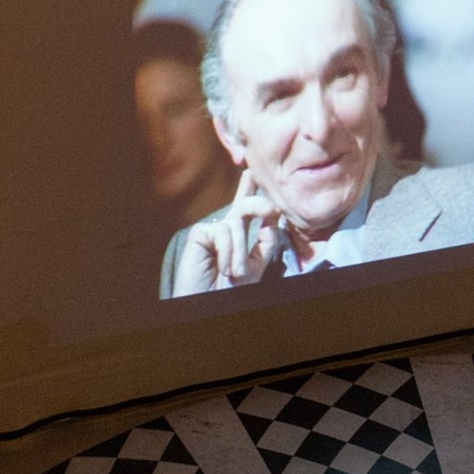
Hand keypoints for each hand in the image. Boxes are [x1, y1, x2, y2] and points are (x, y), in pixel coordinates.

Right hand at [171, 168, 283, 294]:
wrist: (209, 303)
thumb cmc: (232, 288)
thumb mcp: (257, 265)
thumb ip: (266, 240)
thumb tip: (274, 214)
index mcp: (240, 234)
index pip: (248, 207)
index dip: (250, 187)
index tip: (253, 171)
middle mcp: (227, 227)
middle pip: (245, 204)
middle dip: (259, 203)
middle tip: (271, 209)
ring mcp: (213, 229)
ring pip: (237, 223)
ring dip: (240, 252)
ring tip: (235, 273)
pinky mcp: (200, 233)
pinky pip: (223, 232)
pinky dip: (228, 252)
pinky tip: (222, 267)